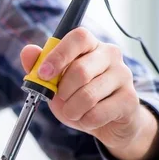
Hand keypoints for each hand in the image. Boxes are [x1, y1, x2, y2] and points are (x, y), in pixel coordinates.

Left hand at [20, 28, 158, 159]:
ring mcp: (124, 75)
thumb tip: (28, 51)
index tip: (44, 74)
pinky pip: (98, 113)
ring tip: (72, 111)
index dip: (58, 55)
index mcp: (91, 45)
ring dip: (72, 109)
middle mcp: (110, 55)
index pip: (78, 37)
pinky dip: (85, 120)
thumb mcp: (54, 82)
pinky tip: (88, 118)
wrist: (106, 122)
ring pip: (88, 94)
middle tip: (59, 98)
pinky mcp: (130, 99)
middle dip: (62, 91)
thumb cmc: (77, 96)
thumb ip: (39, 66)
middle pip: (81, 69)